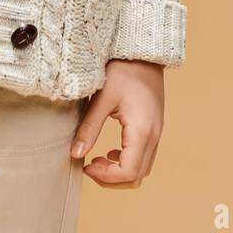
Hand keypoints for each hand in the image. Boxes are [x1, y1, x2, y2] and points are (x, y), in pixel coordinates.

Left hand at [70, 59, 163, 186]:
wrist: (143, 52)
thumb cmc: (123, 70)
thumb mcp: (102, 98)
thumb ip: (89, 128)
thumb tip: (75, 154)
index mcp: (142, 131)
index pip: (128, 172)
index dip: (105, 177)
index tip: (85, 166)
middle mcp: (154, 136)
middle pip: (137, 176)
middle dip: (111, 179)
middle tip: (89, 166)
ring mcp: (157, 133)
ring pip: (142, 170)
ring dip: (119, 172)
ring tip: (96, 160)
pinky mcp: (154, 128)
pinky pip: (144, 157)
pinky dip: (127, 162)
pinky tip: (109, 152)